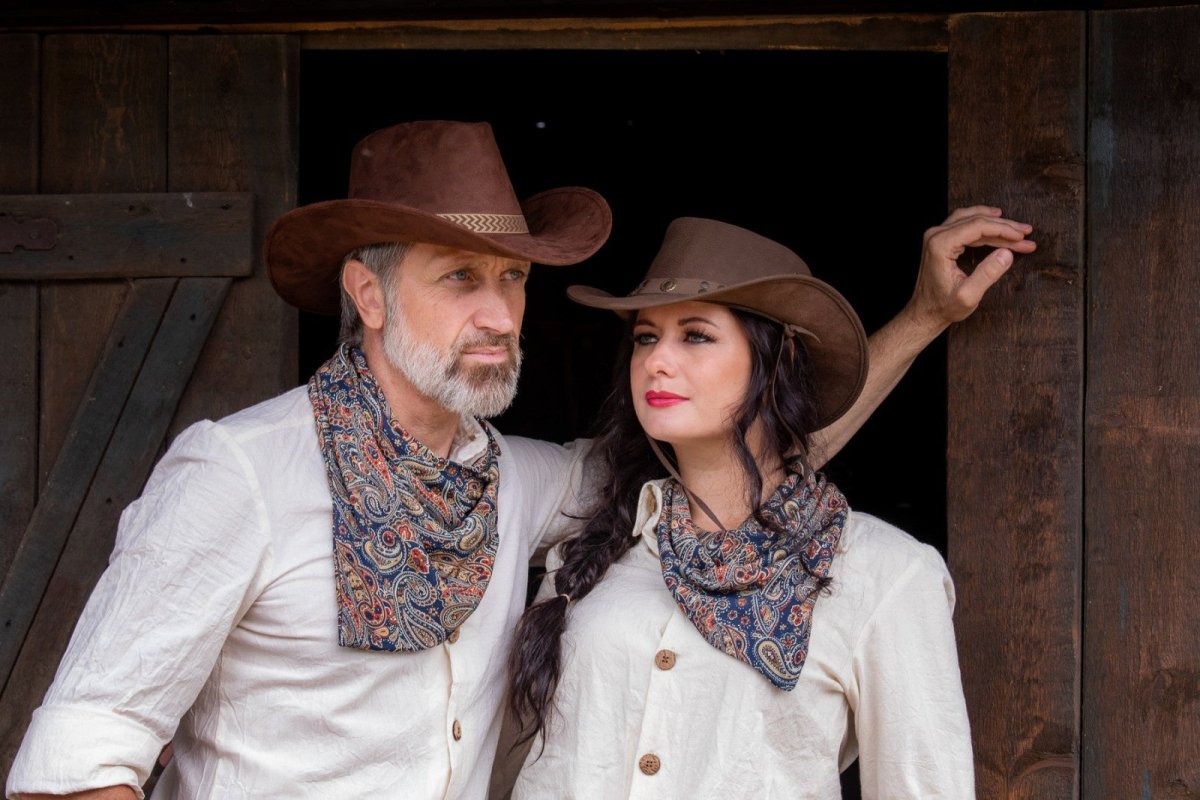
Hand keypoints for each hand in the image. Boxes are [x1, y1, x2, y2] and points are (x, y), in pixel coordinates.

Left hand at [906, 205, 1035, 333]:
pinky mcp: (939, 239)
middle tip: (1027, 232)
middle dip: (1005, 226)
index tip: (1023, 236)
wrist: (924, 312)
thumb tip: (1007, 253)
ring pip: (972, 219)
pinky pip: (965, 224)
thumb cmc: (943, 307)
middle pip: (976, 220)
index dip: (1004, 229)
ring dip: (996, 223)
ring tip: (1018, 230)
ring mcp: (936, 235)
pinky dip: (984, 225)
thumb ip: (987, 274)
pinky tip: (997, 222)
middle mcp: (936, 235)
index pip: (978, 226)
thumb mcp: (968, 296)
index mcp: (940, 245)